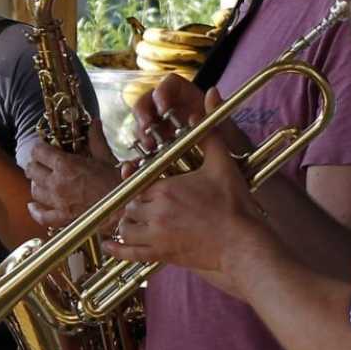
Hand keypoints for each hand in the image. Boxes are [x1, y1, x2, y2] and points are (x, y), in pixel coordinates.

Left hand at [25, 126, 121, 229]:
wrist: (125, 207)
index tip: (44, 147)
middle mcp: (57, 183)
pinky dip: (36, 210)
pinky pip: (41, 215)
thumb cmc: (117, 182)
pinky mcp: (63, 217)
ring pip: (35, 191)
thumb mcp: (105, 157)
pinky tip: (33, 206)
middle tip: (42, 162)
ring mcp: (58, 202)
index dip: (39, 147)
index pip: (38, 152)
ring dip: (37, 184)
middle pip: (32, 170)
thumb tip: (94, 123)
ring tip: (43, 180)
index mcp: (66, 165)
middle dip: (36, 164)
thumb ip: (96, 139)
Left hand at [102, 130, 265, 275]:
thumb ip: (210, 130)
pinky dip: (117, 249)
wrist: (242, 243)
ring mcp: (157, 236)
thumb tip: (210, 94)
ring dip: (127, 222)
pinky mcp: (162, 255)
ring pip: (126, 227)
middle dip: (133, 201)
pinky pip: (130, 253)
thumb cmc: (234, 204)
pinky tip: (109, 244)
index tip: (136, 176)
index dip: (134, 179)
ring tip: (134, 218)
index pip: (136, 181)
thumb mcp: (221, 163)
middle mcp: (156, 212)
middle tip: (142, 199)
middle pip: (129, 204)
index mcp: (166, 188)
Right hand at [130, 77, 249, 157]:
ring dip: (140, 135)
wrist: (232, 175)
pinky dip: (136, 156)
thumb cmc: (231, 149)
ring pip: (141, 125)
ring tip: (148, 148)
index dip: (162, 91)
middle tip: (148, 130)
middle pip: (147, 102)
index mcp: (188, 99)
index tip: (163, 108)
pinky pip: (139, 149)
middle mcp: (170, 112)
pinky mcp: (154, 151)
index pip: (168, 85)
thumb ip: (218, 112)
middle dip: (143, 114)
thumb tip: (212, 91)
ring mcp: (161, 131)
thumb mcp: (228, 131)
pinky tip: (136, 164)